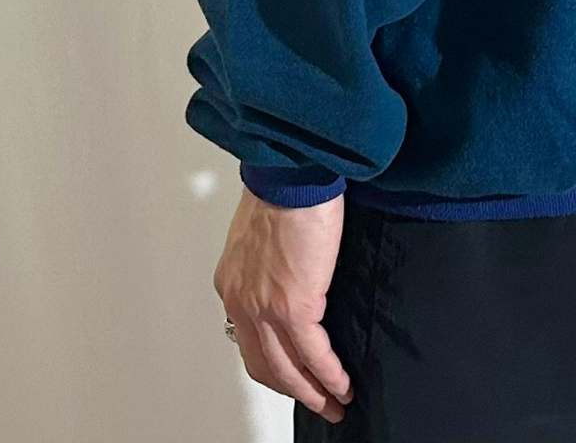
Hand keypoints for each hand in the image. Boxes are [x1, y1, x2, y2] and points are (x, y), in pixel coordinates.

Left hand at [212, 185, 352, 422]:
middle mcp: (241, 300)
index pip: (249, 335)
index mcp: (233, 281)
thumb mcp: (266, 229)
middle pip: (264, 364)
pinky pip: (313, 355)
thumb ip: (274, 257)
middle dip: (292, 387)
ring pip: (286, 369)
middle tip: (317, 401)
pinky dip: (329, 376)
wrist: (293, 172)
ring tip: (335, 402)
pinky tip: (343, 384)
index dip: (273, 359)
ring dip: (313, 392)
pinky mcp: (293, 306)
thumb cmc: (286, 184)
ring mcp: (264, 308)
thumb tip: (298, 268)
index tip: (293, 370)